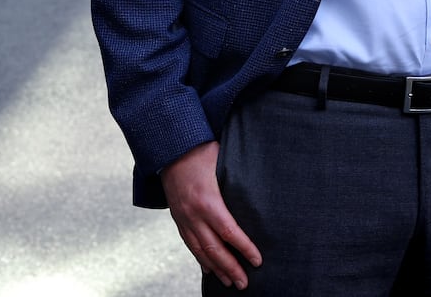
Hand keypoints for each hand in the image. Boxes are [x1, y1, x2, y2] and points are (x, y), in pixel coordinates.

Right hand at [160, 141, 261, 288]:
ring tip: (229, 282)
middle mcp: (193, 213)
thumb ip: (238, 177)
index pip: (229, 231)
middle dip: (231, 268)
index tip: (257, 261)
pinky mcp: (177, 217)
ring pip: (200, 250)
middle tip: (244, 283)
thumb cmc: (200, 150)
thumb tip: (263, 187)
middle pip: (214, 248)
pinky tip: (209, 268)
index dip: (244, 248)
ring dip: (216, 268)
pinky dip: (200, 257)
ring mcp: (183, 217)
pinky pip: (189, 243)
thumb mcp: (222, 160)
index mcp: (207, 200)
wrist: (168, 148)